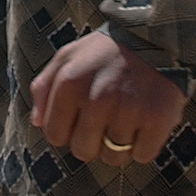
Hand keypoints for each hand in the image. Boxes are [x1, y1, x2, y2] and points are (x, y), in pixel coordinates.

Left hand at [30, 31, 186, 166]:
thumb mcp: (68, 56)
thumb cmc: (106, 52)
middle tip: (106, 118)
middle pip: (83, 151)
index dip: (68, 131)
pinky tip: (146, 122)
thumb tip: (37, 122)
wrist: (157, 37)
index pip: (55, 136)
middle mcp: (98, 98)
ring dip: (120, 144)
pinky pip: (142, 156)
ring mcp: (129, 110)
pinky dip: (145, 145)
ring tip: (128, 116)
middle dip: (92, 140)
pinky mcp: (158, 119)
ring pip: (114, 157)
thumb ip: (45, 87)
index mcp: (70, 83)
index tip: (81, 117)